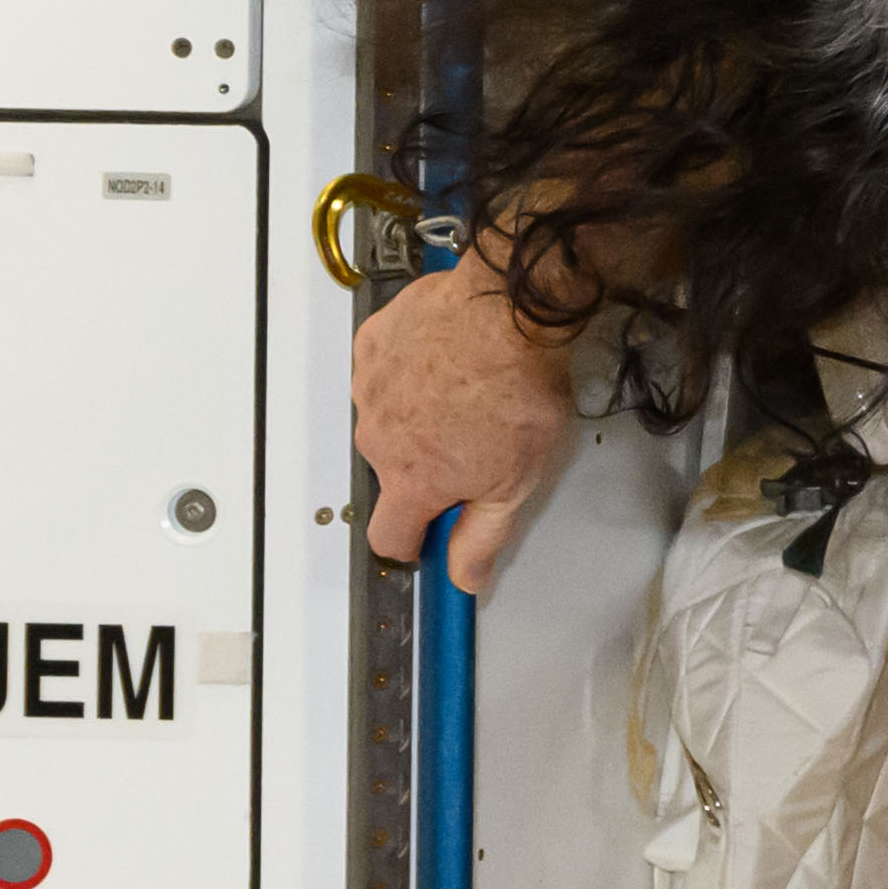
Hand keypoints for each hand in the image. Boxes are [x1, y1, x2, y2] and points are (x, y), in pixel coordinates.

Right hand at [354, 262, 582, 588]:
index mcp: (411, 480)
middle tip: (472, 442)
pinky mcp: (373, 346)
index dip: (411, 541)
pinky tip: (446, 360)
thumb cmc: (517, 390)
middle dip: (425, 466)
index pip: (387, 536)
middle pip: (393, 472)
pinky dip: (408, 371)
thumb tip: (466, 577)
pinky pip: (383, 371)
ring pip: (386, 419)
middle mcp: (378, 437)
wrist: (510, 311)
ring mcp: (370, 388)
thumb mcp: (517, 483)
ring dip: (415, 415)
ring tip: (464, 393)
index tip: (428, 533)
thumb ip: (483, 537)